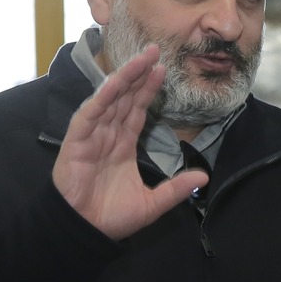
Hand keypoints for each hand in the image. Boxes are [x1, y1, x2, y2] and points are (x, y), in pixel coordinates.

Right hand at [52, 44, 205, 240]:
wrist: (85, 232)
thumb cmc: (110, 217)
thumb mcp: (152, 203)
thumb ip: (176, 189)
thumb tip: (204, 177)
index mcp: (122, 145)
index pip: (137, 110)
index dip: (148, 89)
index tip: (163, 70)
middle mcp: (107, 135)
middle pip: (124, 97)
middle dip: (138, 73)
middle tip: (155, 50)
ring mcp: (91, 136)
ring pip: (109, 100)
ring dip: (124, 78)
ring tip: (141, 58)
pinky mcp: (76, 143)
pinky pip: (89, 115)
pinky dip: (101, 99)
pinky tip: (114, 84)